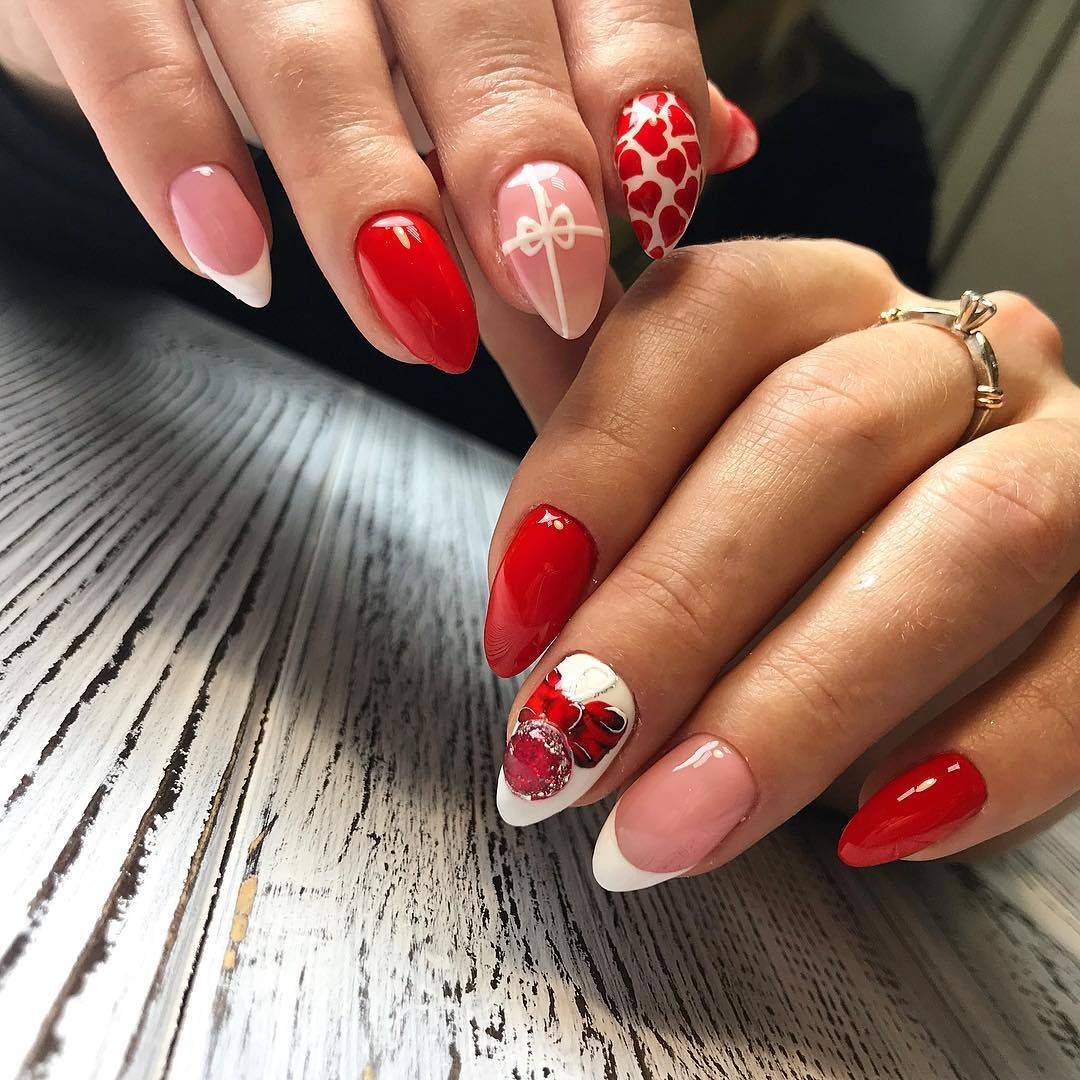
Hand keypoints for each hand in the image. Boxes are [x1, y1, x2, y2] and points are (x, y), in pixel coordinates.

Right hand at [4, 0, 754, 370]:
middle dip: (515, 147)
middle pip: (465, 10)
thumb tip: (729, 150)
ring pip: (304, 41)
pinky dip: (172, 148)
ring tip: (416, 312)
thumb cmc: (361, 4)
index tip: (658, 207)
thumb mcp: (485, 25)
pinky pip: (122, 35)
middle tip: (552, 277)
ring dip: (367, 182)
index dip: (634, 86)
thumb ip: (596, 76)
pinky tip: (231, 254)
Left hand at [483, 238, 1079, 887]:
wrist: (918, 560)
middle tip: (569, 754)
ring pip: (965, 544)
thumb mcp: (654, 445)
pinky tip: (872, 831)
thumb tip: (418, 294)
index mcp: (810, 294)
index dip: (594, 470)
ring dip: (801, 704)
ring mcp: (1063, 454)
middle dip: (676, 612)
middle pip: (819, 439)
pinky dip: (988, 756)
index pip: (695, 323)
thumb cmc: (755, 509)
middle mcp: (948, 349)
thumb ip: (563, 393)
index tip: (512, 623)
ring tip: (672, 827)